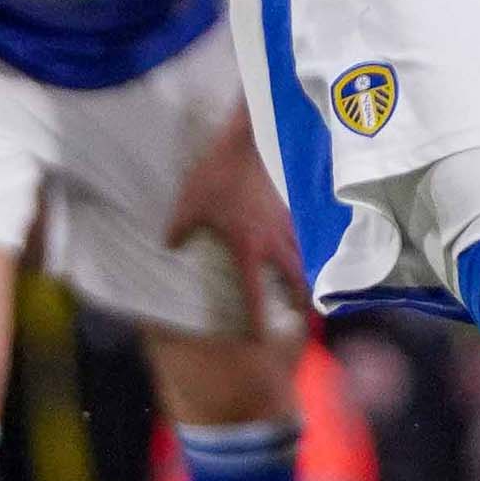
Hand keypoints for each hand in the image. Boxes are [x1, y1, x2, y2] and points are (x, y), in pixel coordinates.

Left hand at [165, 121, 312, 331]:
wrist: (242, 142)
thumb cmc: (215, 176)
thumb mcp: (189, 205)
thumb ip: (179, 230)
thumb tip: (172, 246)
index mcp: (248, 247)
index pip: (255, 292)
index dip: (258, 318)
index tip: (261, 337)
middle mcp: (272, 240)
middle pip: (296, 276)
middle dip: (301, 298)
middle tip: (302, 314)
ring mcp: (284, 221)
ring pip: (303, 254)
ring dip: (306, 272)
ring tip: (307, 284)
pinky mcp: (287, 204)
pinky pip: (300, 233)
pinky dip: (303, 246)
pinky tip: (298, 245)